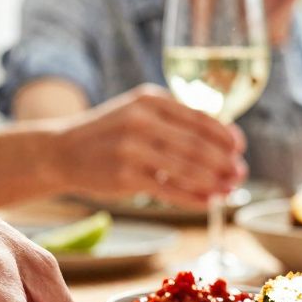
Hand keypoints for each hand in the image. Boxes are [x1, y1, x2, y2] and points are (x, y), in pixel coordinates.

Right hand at [53, 85, 245, 207]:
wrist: (61, 151)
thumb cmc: (110, 133)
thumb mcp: (138, 112)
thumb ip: (174, 121)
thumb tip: (223, 141)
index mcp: (149, 99)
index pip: (198, 117)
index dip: (224, 135)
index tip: (239, 148)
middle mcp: (141, 120)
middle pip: (196, 145)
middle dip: (224, 162)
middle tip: (240, 173)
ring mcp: (132, 149)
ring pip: (186, 169)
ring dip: (214, 183)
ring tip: (230, 190)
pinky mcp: (125, 177)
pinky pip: (169, 190)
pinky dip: (194, 198)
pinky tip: (209, 202)